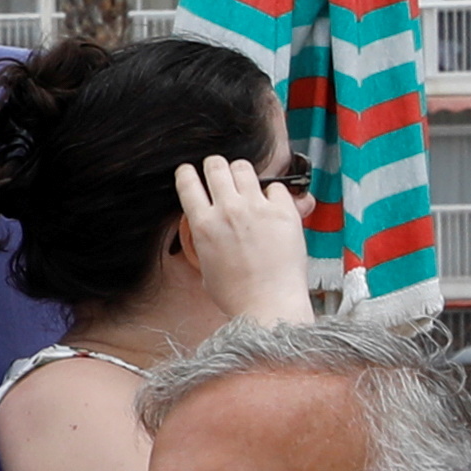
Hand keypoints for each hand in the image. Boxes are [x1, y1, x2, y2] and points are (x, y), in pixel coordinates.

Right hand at [177, 154, 321, 326]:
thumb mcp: (205, 263)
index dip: (187, 173)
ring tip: (246, 184)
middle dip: (215, 167)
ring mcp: (257, 208)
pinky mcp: (284, 211)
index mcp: (203, 224)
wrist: (268, 304)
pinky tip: (272, 205)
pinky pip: (276, 186)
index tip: (190, 172)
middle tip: (219, 173)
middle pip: (215, 166)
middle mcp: (227, 210)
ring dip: (242, 173)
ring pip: (243, 168)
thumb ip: (205, 236)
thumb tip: (209, 224)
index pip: (187, 182)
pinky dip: (273, 192)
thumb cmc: (237, 293)